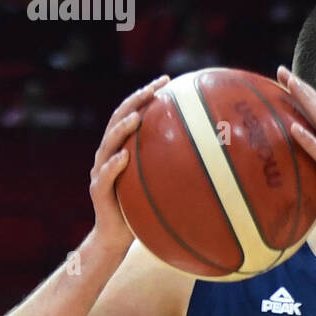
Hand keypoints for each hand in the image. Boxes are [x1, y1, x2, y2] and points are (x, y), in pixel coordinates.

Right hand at [89, 75, 169, 252]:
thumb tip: (217, 153)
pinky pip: (104, 177)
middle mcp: (108, 154)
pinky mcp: (97, 191)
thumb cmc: (144, 208)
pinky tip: (122, 158)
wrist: (117, 236)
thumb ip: (177, 164)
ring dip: (121, 128)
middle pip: (118, 119)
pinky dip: (112, 166)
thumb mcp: (163, 181)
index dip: (146, 94)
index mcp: (123, 147)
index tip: (167, 79)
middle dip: (135, 101)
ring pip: (108, 144)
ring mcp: (100, 171)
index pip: (133, 113)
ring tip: (136, 117)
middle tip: (153, 89)